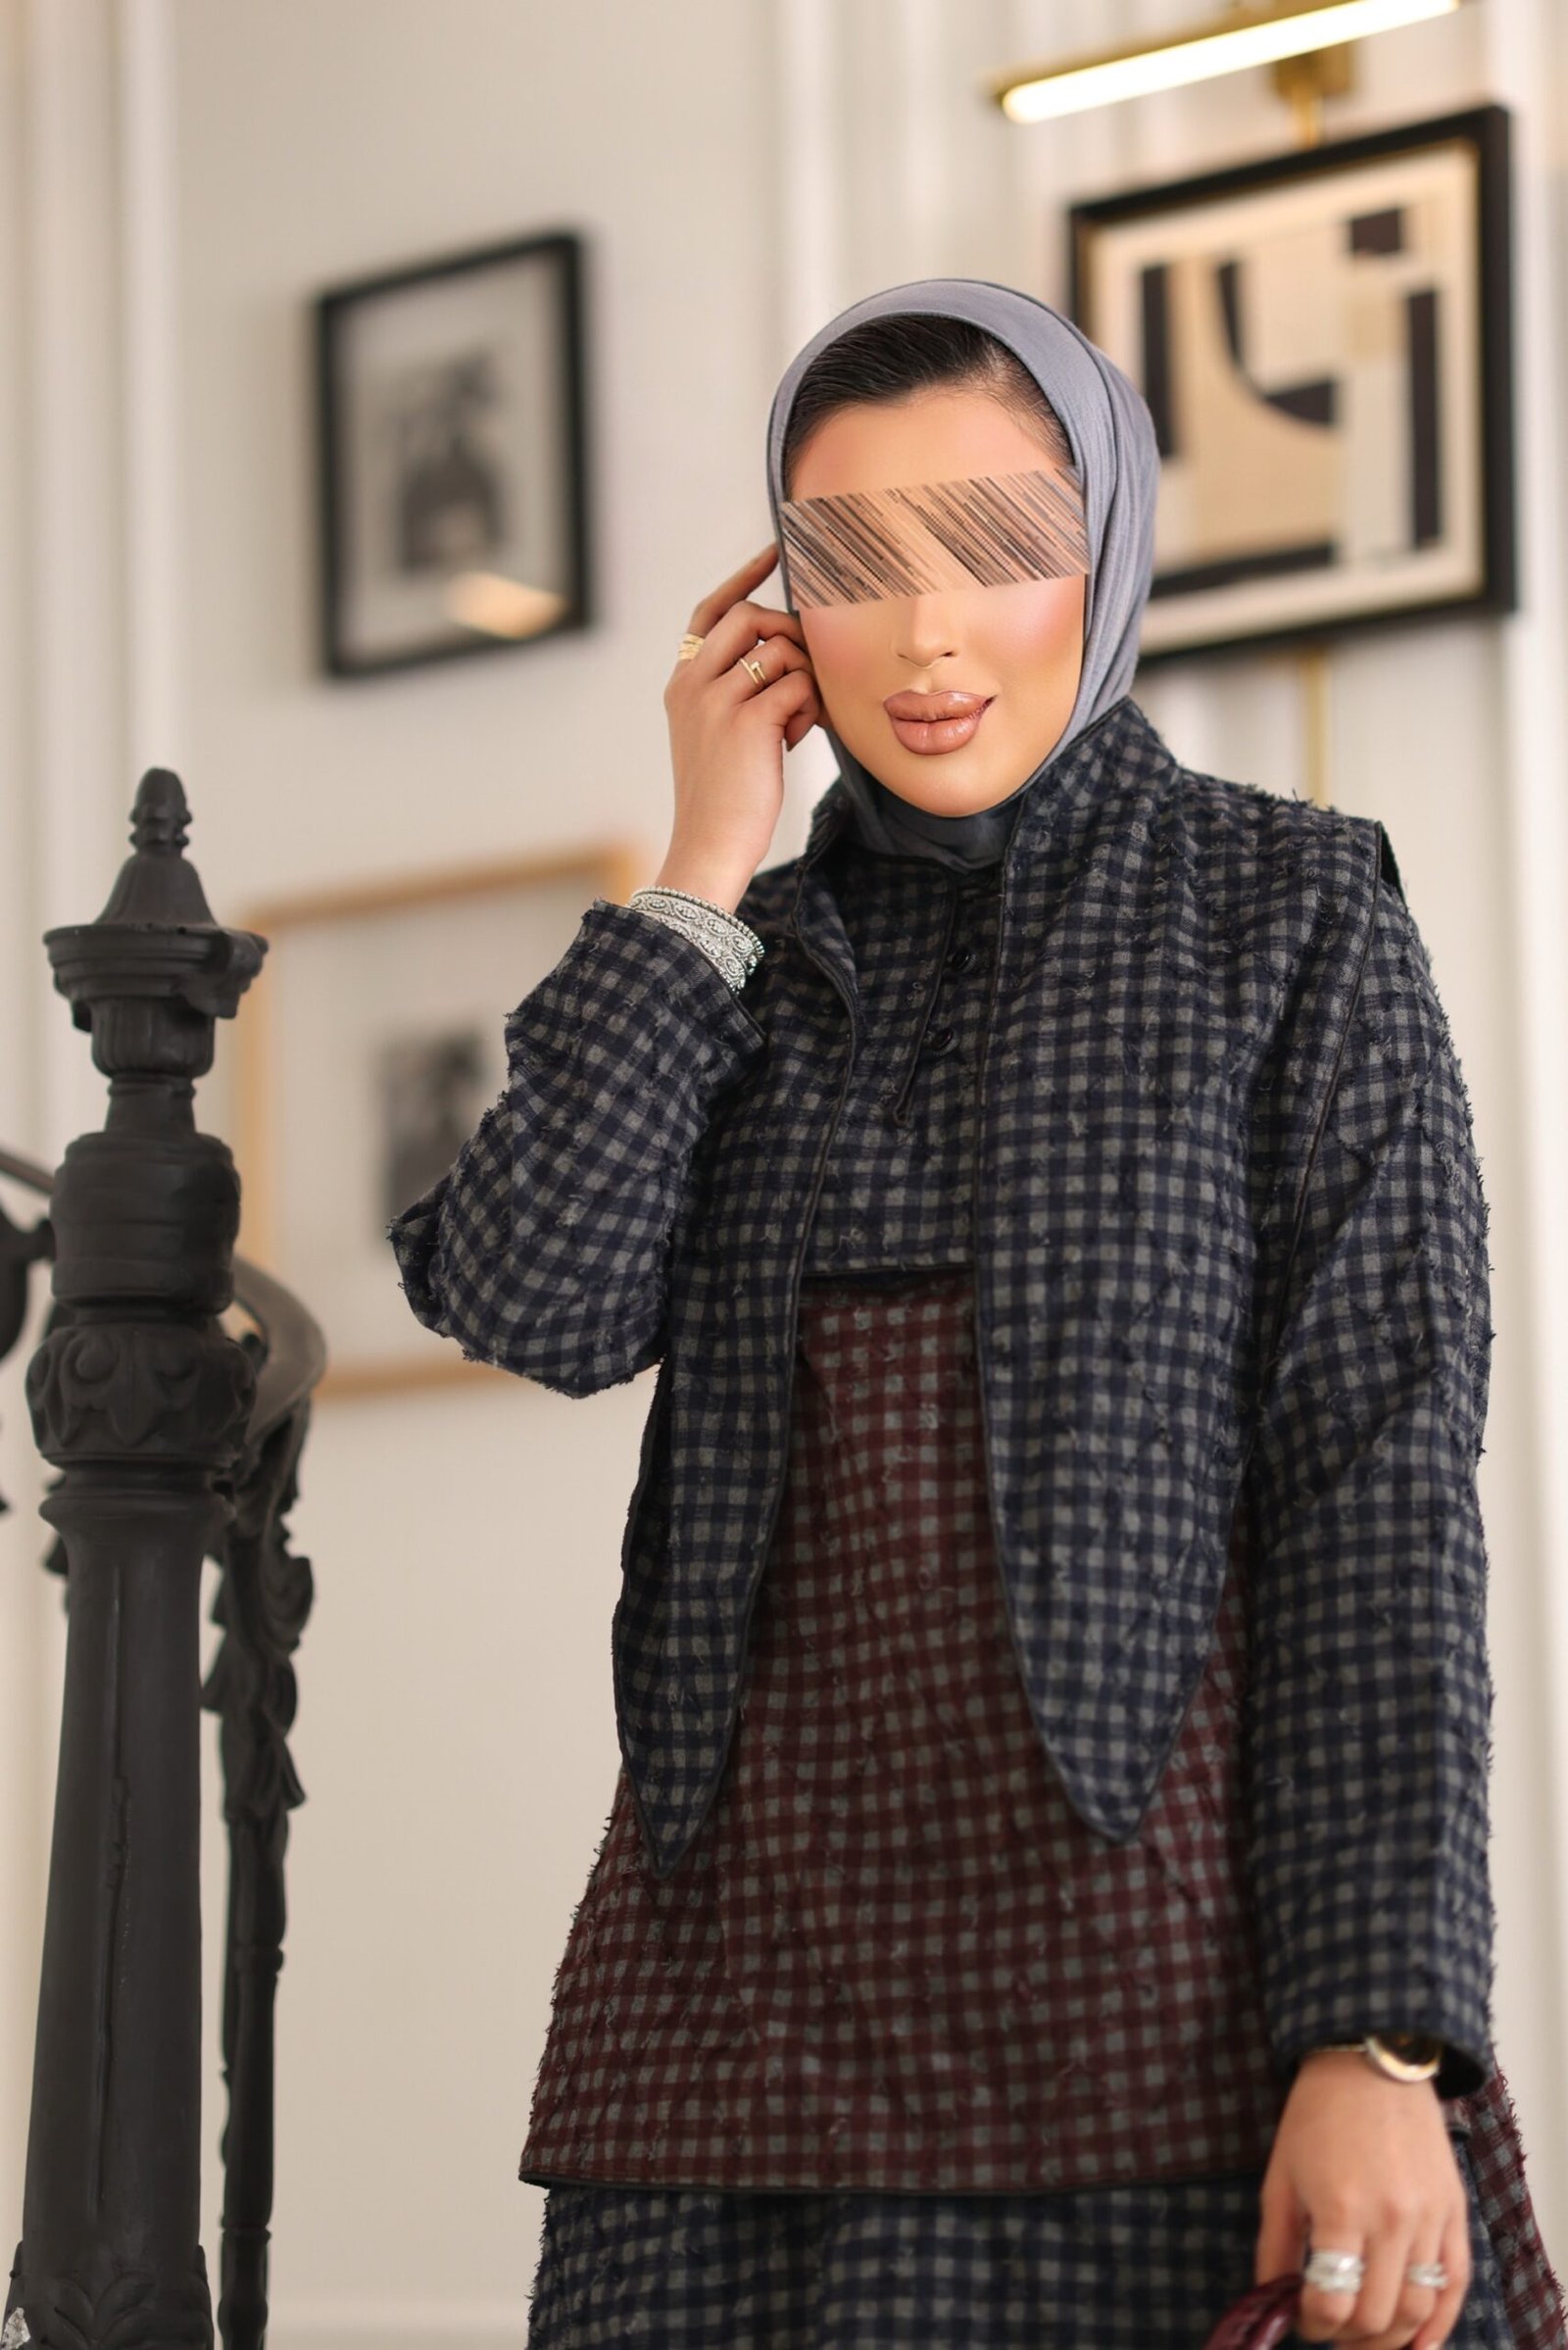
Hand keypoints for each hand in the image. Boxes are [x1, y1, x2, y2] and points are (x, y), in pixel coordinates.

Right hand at [658, 544, 823, 911]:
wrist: (710, 844)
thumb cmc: (724, 796)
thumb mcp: (715, 734)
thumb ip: (734, 691)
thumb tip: (785, 654)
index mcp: (683, 683)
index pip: (711, 611)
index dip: (743, 579)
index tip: (772, 553)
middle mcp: (694, 684)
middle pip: (752, 616)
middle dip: (789, 634)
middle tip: (803, 672)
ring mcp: (718, 701)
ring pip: (782, 649)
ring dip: (804, 679)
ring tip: (796, 720)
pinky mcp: (748, 722)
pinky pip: (799, 686)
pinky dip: (809, 710)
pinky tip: (795, 739)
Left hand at [1255, 2051, 1470, 2348]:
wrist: (1370, 2063)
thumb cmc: (1317, 2116)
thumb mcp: (1280, 2177)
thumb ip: (1275, 2245)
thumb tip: (1272, 2299)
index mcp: (1340, 2209)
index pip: (1332, 2304)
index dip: (1312, 2325)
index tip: (1303, 2319)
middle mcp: (1391, 2220)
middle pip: (1376, 2318)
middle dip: (1348, 2338)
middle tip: (1332, 2329)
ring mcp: (1429, 2218)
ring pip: (1417, 2310)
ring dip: (1391, 2339)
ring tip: (1367, 2338)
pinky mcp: (1455, 2212)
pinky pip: (1455, 2284)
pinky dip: (1440, 2323)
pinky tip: (1419, 2344)